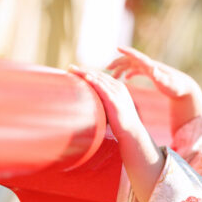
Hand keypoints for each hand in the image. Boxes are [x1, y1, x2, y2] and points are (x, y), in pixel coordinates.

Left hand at [69, 64, 164, 201]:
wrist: (132, 134)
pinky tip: (85, 78)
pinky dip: (93, 82)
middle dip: (83, 71)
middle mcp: (119, 89)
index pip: (101, 77)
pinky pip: (102, 88)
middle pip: (98, 76)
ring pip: (99, 79)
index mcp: (118, 89)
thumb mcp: (111, 112)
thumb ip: (102, 106)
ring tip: (73, 70)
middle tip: (70, 68)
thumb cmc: (121, 126)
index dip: (88, 73)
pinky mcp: (115, 101)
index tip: (75, 71)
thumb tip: (89, 110)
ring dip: (85, 74)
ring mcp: (117, 94)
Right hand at [108, 47, 199, 98]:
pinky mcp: (151, 74)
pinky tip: (125, 79)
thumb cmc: (176, 87)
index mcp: (151, 66)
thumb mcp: (168, 83)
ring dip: (122, 68)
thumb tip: (153, 69)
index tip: (118, 47)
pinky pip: (137, 70)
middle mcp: (149, 65)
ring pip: (132, 65)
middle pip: (131, 60)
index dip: (128, 51)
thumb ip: (160, 77)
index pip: (138, 56)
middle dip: (118, 62)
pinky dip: (129, 72)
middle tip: (107, 67)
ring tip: (112, 75)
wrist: (184, 87)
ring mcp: (150, 69)